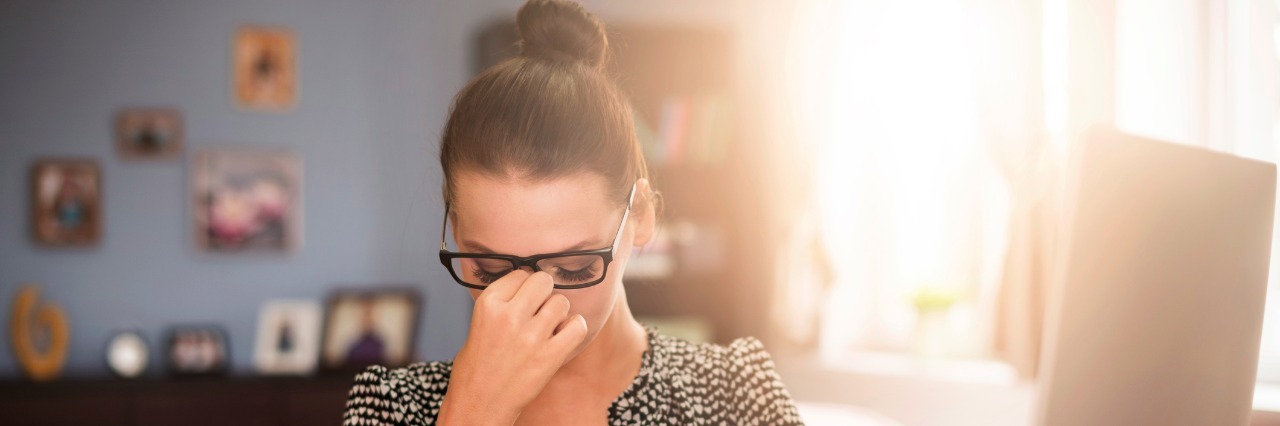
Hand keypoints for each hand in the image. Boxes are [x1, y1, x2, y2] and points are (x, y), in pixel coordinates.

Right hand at [438, 270, 588, 424]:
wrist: (479, 406)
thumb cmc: (476, 368)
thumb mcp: (478, 324)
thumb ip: (502, 303)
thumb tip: (527, 286)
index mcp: (488, 304)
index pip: (520, 273)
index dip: (525, 286)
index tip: (524, 299)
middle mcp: (509, 316)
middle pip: (543, 281)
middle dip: (544, 293)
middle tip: (539, 310)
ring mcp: (531, 336)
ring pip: (561, 302)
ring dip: (558, 313)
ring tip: (548, 328)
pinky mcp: (549, 356)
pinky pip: (578, 326)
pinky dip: (575, 328)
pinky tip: (563, 336)